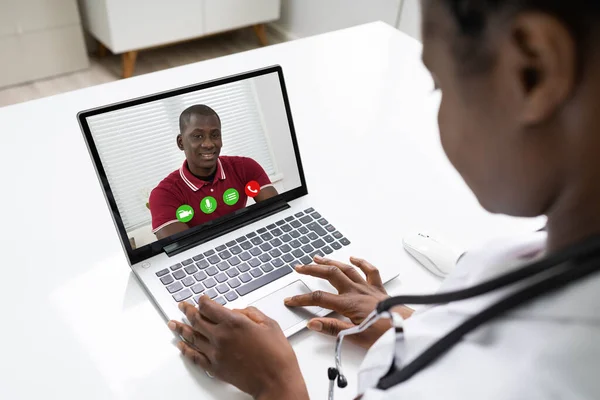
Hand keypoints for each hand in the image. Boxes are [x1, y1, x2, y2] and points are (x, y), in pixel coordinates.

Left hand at [168, 297, 308, 399]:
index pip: (209, 307)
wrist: (275, 380)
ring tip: (173, 323)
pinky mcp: (215, 368)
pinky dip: (185, 350)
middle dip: (188, 310)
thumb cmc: (276, 355)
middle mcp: (221, 336)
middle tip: (182, 306)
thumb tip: (238, 311)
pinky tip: (181, 346)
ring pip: (192, 337)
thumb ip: (251, 313)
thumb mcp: (269, 324)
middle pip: (197, 320)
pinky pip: (195, 357)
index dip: (203, 301)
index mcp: (234, 322)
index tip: (200, 299)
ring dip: (181, 328)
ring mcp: (216, 353)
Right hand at [284, 256, 413, 348]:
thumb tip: (313, 324)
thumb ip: (332, 329)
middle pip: (330, 274)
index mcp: (348, 304)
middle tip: (299, 267)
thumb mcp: (354, 337)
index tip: (290, 299)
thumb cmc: (384, 335)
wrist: (407, 330)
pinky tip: (353, 258)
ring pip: (346, 269)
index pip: (319, 298)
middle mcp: (357, 291)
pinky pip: (370, 271)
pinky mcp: (379, 288)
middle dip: (312, 270)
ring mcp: (368, 287)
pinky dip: (361, 262)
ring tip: (317, 258)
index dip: (302, 298)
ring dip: (330, 262)